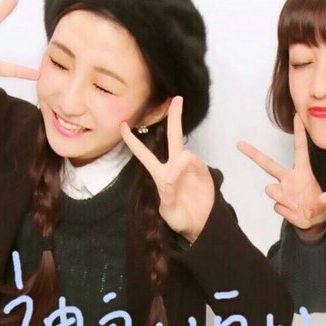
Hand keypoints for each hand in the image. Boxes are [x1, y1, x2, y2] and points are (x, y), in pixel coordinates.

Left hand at [121, 96, 214, 242]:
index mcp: (160, 175)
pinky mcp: (203, 172)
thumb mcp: (167, 212)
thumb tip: (171, 177)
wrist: (200, 227)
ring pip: (183, 153)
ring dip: (176, 166)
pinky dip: (185, 169)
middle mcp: (174, 167)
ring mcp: (190, 168)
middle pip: (173, 137)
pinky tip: (182, 179)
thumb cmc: (181, 219)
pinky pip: (193, 162)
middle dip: (174, 117)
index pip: (143, 154)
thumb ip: (166, 196)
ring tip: (173, 183)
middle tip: (176, 99)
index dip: (132, 140)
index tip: (122, 124)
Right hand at [237, 114, 325, 229]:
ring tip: (296, 206)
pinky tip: (295, 212)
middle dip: (253, 154)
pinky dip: (287, 212)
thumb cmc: (319, 205)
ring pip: (270, 189)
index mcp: (303, 171)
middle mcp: (288, 178)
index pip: (300, 149)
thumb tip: (306, 206)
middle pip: (268, 164)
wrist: (313, 220)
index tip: (297, 116)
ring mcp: (282, 190)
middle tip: (239, 144)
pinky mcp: (278, 203)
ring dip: (282, 198)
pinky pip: (277, 206)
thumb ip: (320, 202)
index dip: (299, 133)